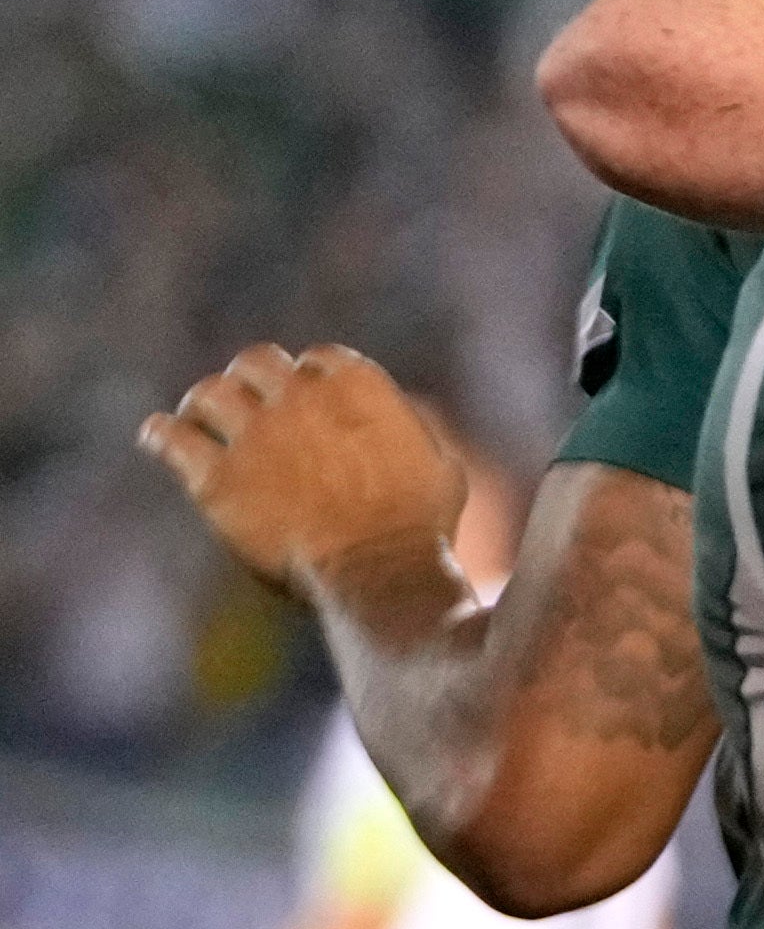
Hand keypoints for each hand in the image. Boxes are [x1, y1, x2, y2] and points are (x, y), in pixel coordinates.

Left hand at [141, 344, 467, 604]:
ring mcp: (254, 434)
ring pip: (209, 393)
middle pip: (257, 362)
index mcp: (358, 385)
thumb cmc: (420, 527)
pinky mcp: (215, 477)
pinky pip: (172, 438)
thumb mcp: (441, 467)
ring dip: (204, 402)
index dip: (310, 376)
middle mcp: (301, 397)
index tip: (304, 394)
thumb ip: (409, 432)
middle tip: (244, 399)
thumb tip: (401, 422)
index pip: (320, 358)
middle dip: (251, 378)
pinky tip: (157, 437)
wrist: (377, 570)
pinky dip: (162, 434)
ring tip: (198, 417)